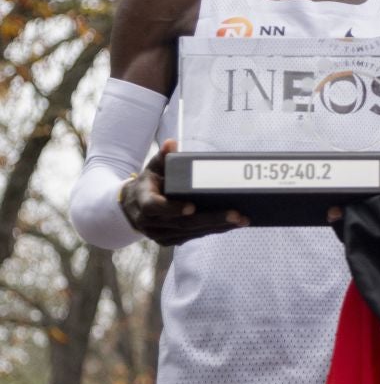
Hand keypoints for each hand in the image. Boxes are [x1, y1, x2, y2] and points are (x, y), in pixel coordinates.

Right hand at [120, 140, 248, 245]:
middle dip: (211, 219)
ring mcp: (161, 234)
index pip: (155, 207)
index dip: (172, 208)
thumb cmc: (149, 184)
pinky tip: (232, 225)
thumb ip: (162, 157)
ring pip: (192, 231)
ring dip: (219, 226)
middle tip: (236, 214)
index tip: (191, 207)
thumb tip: (172, 143)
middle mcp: (151, 222)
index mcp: (144, 202)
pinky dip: (214, 230)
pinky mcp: (170, 241)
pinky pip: (194, 236)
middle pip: (183, 223)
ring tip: (242, 219)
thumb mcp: (152, 169)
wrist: (134, 207)